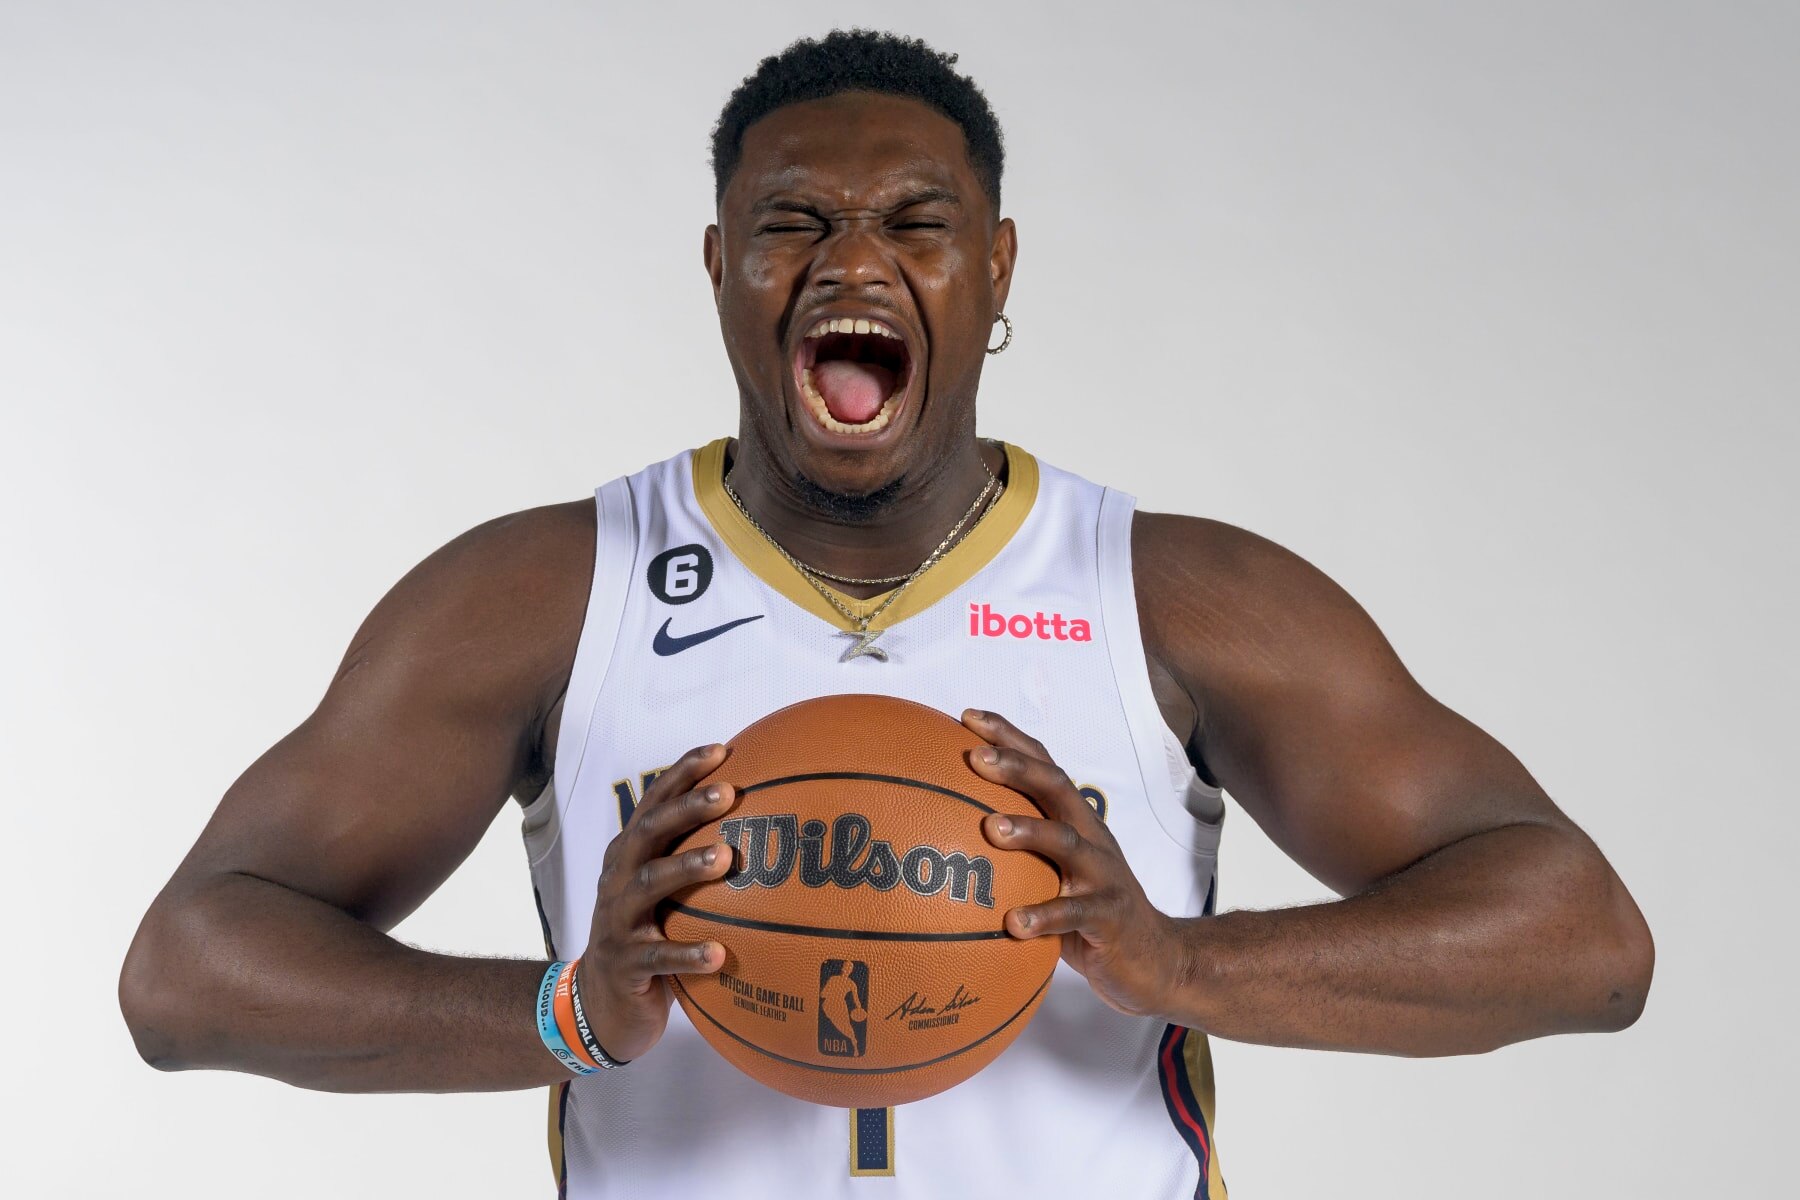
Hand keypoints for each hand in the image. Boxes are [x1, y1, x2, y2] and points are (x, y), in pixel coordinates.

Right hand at [578, 743, 735, 1061]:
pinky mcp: (625, 964)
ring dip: (686, 868)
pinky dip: (689, 954)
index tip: (722, 749)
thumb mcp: (665, 896)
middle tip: (728, 793)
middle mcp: (619, 880)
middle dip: (686, 809)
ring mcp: (618, 922)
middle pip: (648, 833)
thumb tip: (764, 828)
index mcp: (630, 857)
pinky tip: (721, 953)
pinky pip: (658, 958)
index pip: (654, 804)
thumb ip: (696, 861)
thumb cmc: (648, 937)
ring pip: (648, 886)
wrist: (601, 1004)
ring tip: (725, 858)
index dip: (683, 774)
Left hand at [964, 709, 1185, 1019]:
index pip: (1043, 765)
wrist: (1154, 957)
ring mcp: (1103, 874)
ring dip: (1028, 831)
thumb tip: (943, 836)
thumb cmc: (1088, 911)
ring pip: (1066, 842)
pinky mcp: (1110, 915)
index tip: (967, 717)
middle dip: (1016, 767)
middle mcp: (1090, 837)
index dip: (1009, 737)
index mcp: (1074, 820)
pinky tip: (1013, 923)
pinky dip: (1044, 916)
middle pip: (1056, 787)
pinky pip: (1075, 914)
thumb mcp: (1054, 872)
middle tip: (975, 758)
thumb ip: (1017, 852)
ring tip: (990, 829)